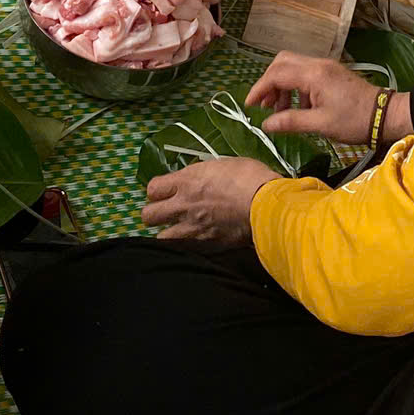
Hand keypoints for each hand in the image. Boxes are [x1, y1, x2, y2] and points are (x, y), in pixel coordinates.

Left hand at [141, 157, 275, 243]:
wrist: (264, 205)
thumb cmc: (248, 177)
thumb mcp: (221, 165)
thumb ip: (203, 175)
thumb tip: (198, 179)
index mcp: (186, 181)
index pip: (152, 189)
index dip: (156, 191)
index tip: (165, 191)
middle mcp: (182, 206)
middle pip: (148, 215)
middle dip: (154, 214)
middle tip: (165, 213)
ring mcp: (192, 228)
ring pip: (161, 238)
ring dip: (168, 233)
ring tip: (178, 230)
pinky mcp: (205, 245)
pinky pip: (185, 249)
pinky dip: (186, 246)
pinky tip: (194, 242)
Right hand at [246, 53, 390, 145]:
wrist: (385, 115)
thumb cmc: (354, 121)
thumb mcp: (320, 124)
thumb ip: (290, 122)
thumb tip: (265, 124)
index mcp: (314, 75)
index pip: (276, 74)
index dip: (259, 88)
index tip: (249, 105)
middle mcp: (317, 64)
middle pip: (282, 62)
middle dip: (269, 82)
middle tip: (264, 105)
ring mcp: (325, 67)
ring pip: (293, 66)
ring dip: (282, 85)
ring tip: (281, 111)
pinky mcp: (331, 73)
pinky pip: (305, 73)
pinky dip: (295, 87)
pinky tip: (299, 107)